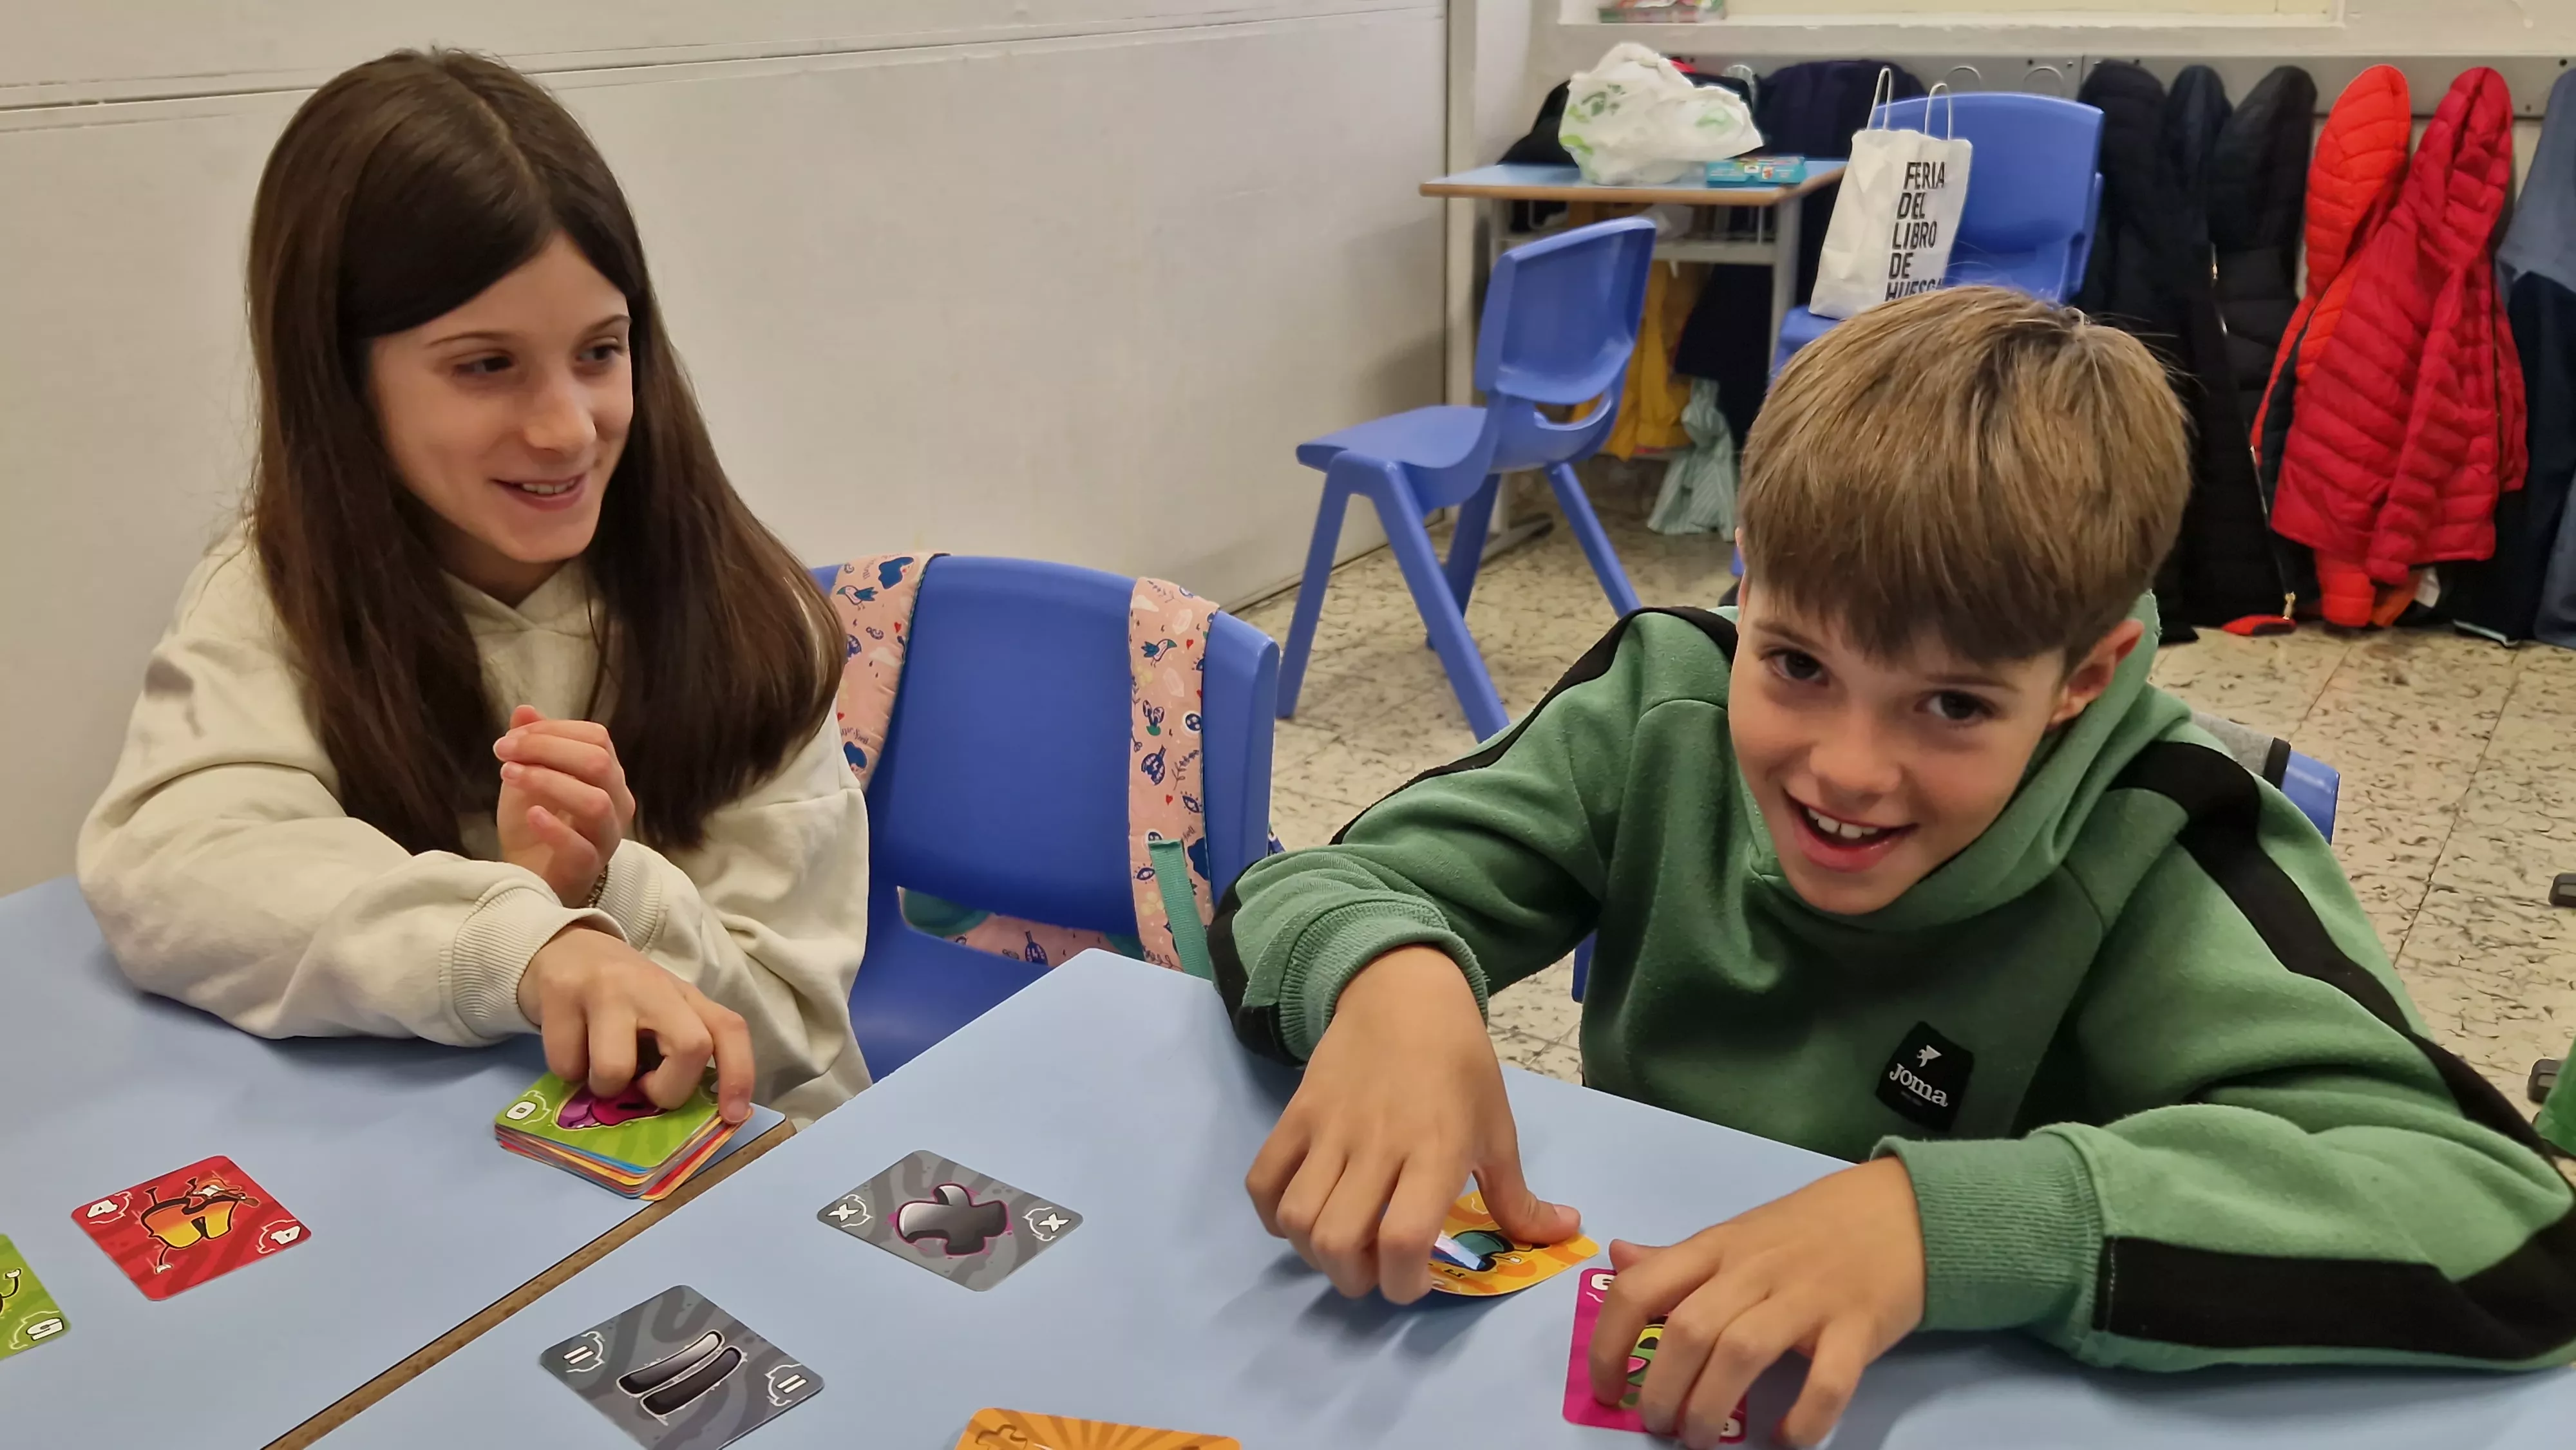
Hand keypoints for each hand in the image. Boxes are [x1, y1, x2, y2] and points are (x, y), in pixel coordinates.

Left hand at [494, 706, 634, 905]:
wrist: (527, 878)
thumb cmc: (534, 826)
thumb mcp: (527, 777)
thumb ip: (531, 746)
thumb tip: (524, 710)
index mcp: (607, 775)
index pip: (596, 737)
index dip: (553, 730)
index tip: (509, 739)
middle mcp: (617, 802)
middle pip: (599, 763)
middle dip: (547, 749)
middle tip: (504, 752)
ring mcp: (607, 836)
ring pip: (595, 801)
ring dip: (548, 782)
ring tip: (510, 776)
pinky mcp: (589, 868)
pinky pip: (581, 846)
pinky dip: (554, 828)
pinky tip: (531, 816)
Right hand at [515, 926, 753, 1123]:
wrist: (563, 947)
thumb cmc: (619, 996)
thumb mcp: (660, 1013)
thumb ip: (677, 1051)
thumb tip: (679, 1114)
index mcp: (685, 996)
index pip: (729, 1029)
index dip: (739, 1074)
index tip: (732, 1115)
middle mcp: (653, 987)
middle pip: (691, 1048)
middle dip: (667, 1090)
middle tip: (642, 1088)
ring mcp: (607, 988)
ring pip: (615, 1070)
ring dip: (604, 1087)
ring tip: (596, 1064)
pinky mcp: (561, 994)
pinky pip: (566, 1066)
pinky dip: (568, 1072)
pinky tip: (571, 1045)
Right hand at [1244, 946, 1580, 1302]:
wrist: (1405, 996)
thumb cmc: (1461, 1066)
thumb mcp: (1498, 1130)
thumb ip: (1518, 1196)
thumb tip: (1563, 1234)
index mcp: (1435, 1153)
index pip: (1402, 1239)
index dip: (1402, 1283)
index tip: (1413, 1279)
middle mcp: (1377, 1146)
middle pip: (1338, 1241)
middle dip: (1354, 1279)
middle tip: (1374, 1268)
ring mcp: (1329, 1130)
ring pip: (1297, 1218)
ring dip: (1313, 1252)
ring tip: (1338, 1245)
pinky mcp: (1296, 1114)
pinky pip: (1262, 1180)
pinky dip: (1271, 1213)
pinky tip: (1300, 1216)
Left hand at [1589, 1158, 1924, 1448]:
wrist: (1903, 1210)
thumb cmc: (1811, 1228)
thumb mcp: (1736, 1233)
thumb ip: (1677, 1256)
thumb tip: (1618, 1258)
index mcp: (1717, 1246)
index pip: (1641, 1288)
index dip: (1610, 1343)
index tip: (1607, 1388)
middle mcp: (1754, 1269)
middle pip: (1688, 1330)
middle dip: (1661, 1389)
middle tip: (1659, 1425)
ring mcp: (1807, 1297)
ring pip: (1742, 1354)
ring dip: (1710, 1407)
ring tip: (1700, 1439)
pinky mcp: (1858, 1326)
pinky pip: (1827, 1381)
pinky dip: (1803, 1419)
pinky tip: (1784, 1439)